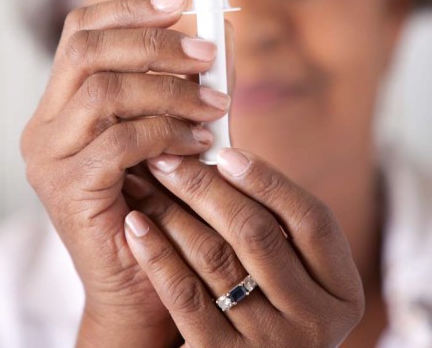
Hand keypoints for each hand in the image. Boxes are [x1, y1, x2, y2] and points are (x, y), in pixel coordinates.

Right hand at [20, 0, 230, 345]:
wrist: (143, 284)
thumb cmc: (163, 202)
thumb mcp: (174, 128)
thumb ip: (189, 83)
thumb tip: (219, 32)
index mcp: (64, 102)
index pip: (82, 32)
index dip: (129, 9)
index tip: (179, 2)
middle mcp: (46, 124)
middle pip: (87, 50)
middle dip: (154, 45)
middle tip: (206, 55)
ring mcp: (49, 157)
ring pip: (104, 92)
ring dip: (170, 92)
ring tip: (215, 105)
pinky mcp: (67, 190)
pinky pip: (121, 141)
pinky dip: (168, 133)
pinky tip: (199, 143)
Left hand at [124, 149, 364, 347]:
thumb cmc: (272, 306)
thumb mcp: (296, 274)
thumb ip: (279, 226)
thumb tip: (228, 159)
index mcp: (342, 292)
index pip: (313, 219)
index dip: (269, 181)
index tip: (225, 152)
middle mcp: (315, 322)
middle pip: (257, 233)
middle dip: (206, 187)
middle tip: (168, 157)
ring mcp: (271, 345)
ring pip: (216, 258)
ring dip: (174, 211)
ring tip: (147, 182)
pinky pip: (184, 295)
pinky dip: (158, 254)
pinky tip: (137, 225)